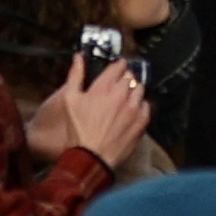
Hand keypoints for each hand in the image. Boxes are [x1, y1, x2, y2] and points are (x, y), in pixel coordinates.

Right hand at [34, 55, 152, 170]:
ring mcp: (133, 108)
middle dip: (125, 78)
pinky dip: (141, 106)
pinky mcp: (141, 121)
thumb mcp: (69, 99)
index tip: (117, 67)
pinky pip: (146, 106)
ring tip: (126, 99)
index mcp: (103, 87)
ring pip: (140, 89)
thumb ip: (75, 75)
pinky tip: (132, 111)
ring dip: (134, 90)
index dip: (118, 65)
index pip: (118, 66)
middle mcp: (121, 94)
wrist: (91, 157)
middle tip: (119, 85)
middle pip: (130, 76)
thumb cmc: (78, 131)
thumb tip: (78, 58)